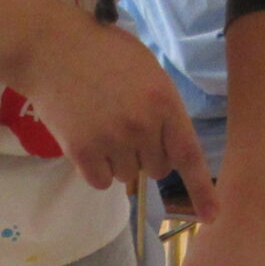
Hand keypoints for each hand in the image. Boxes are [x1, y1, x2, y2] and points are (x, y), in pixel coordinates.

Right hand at [13, 2, 218, 204]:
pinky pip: (101, 182)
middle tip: (124, 125)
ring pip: (127, 177)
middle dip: (145, 155)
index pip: (189, 155)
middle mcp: (142, 125)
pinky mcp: (83, 152)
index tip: (211, 216)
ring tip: (100, 125)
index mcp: (164, 102)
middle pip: (156, 169)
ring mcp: (112, 140)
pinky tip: (87, 139)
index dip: (202, 189)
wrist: (52, 48)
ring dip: (118, 161)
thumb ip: (162, 108)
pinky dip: (96, 169)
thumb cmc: (103, 53)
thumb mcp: (147, 71)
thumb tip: (167, 150)